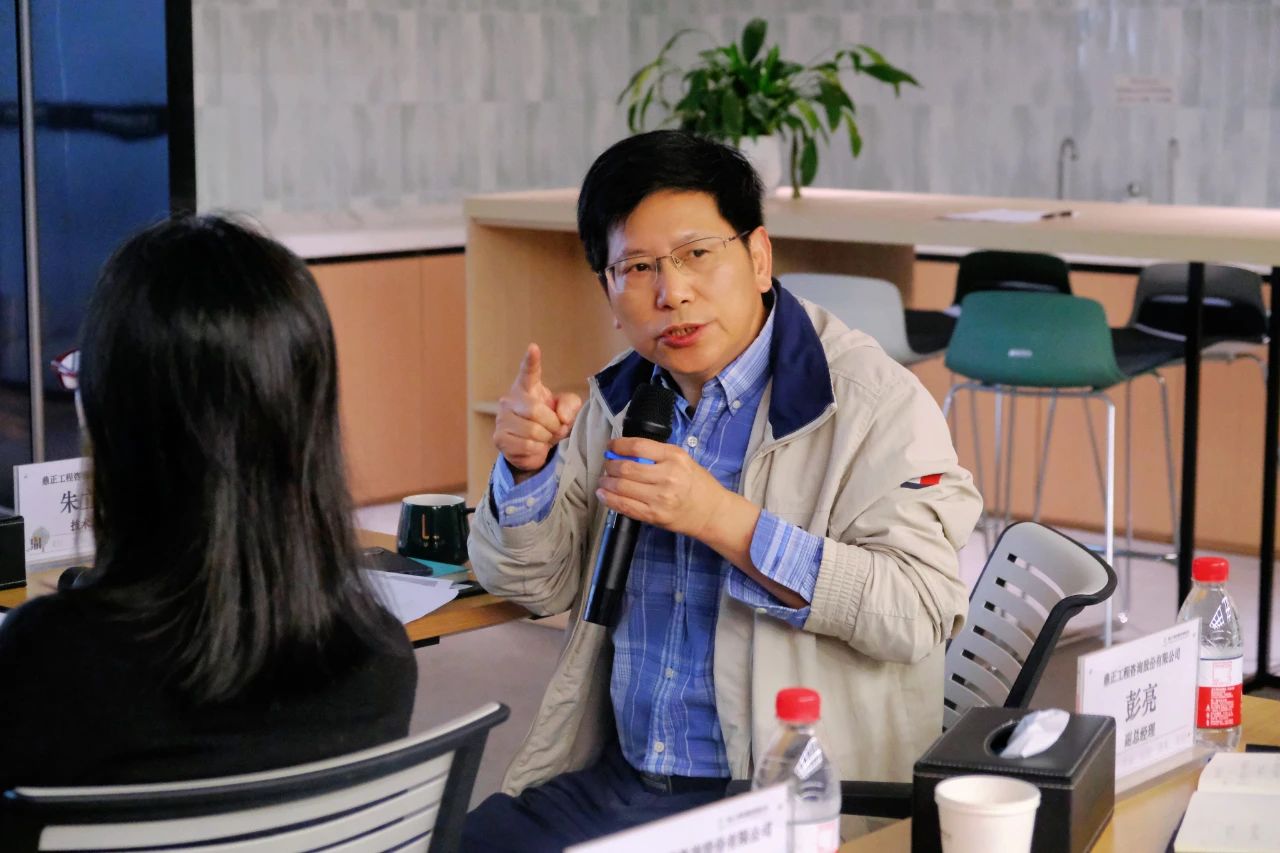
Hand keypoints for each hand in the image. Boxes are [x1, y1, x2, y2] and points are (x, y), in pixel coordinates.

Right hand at [494, 343, 582, 475]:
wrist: (533, 446)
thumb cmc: (549, 421)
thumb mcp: (566, 411)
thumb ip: (570, 406)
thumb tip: (562, 417)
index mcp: (527, 387)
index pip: (529, 372)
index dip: (531, 360)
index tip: (533, 348)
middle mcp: (510, 399)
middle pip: (535, 411)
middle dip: (552, 424)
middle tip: (557, 428)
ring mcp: (502, 419)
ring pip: (532, 431)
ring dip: (546, 438)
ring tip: (545, 437)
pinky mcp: (499, 438)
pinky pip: (526, 446)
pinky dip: (537, 450)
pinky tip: (535, 446)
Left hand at [596, 436, 730, 539]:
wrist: (712, 512)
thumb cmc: (697, 484)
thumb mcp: (683, 460)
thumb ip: (657, 455)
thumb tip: (624, 451)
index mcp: (674, 457)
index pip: (638, 446)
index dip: (618, 445)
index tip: (610, 447)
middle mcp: (667, 476)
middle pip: (626, 468)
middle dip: (609, 466)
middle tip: (606, 465)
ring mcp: (660, 498)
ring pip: (622, 487)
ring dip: (606, 482)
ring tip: (603, 480)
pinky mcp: (654, 515)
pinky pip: (625, 506)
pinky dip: (609, 499)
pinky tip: (603, 494)